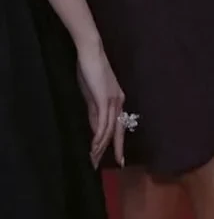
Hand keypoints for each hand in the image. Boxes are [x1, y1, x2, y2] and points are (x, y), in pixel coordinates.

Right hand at [74, 35, 125, 167]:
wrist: (91, 52)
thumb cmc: (89, 70)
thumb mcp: (92, 94)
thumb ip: (94, 111)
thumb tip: (93, 128)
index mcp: (117, 100)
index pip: (118, 126)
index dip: (118, 143)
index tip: (118, 157)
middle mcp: (119, 102)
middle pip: (118, 131)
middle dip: (116, 149)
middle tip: (115, 165)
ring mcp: (113, 101)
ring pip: (110, 130)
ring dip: (102, 147)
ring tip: (95, 160)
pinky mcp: (104, 99)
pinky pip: (102, 123)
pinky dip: (98, 137)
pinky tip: (94, 147)